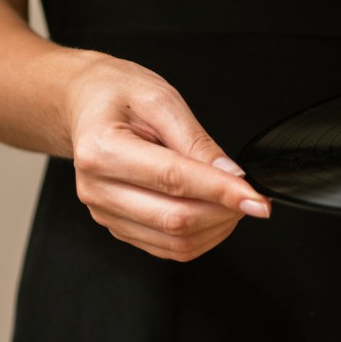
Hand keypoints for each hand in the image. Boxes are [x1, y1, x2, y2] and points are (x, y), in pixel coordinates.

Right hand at [64, 55, 270, 261]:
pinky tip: (213, 213)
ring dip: (216, 229)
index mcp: (102, 150)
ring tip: (232, 202)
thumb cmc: (118, 94)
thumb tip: (231, 175)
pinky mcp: (117, 225)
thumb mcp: (161, 99)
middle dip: (224, 212)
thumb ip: (197, 141)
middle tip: (250, 196)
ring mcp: (104, 212)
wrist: (84, 102)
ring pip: (174, 242)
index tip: (256, 199)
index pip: (174, 180)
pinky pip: (166, 247)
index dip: (221, 192)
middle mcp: (97, 188)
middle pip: (174, 219)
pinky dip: (200, 236)